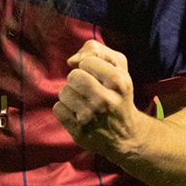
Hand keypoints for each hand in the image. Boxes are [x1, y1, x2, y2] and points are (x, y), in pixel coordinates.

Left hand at [53, 39, 146, 162]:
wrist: (127, 135)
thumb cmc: (118, 94)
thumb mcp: (119, 67)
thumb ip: (96, 51)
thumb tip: (71, 60)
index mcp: (118, 81)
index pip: (86, 61)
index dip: (88, 67)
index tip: (98, 77)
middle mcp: (106, 100)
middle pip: (73, 76)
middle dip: (78, 81)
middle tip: (89, 91)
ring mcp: (91, 117)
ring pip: (64, 92)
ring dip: (71, 96)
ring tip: (85, 103)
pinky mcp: (79, 131)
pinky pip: (58, 109)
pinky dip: (65, 110)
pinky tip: (78, 115)